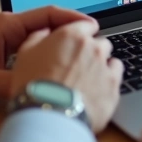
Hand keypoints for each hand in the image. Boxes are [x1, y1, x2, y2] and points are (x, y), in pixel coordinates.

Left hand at [0, 6, 93, 104]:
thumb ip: (13, 83)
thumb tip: (40, 91)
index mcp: (7, 25)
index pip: (49, 14)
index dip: (74, 19)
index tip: (94, 27)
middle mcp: (9, 26)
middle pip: (50, 22)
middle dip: (73, 31)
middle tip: (95, 44)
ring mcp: (7, 36)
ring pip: (43, 35)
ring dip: (61, 42)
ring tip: (83, 54)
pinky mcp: (4, 47)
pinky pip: (33, 45)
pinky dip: (48, 51)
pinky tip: (58, 63)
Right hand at [9, 19, 123, 132]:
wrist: (49, 116)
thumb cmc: (35, 86)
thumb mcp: (25, 55)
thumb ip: (37, 38)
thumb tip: (44, 32)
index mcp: (72, 35)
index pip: (86, 24)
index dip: (82, 33)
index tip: (78, 42)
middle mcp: (92, 47)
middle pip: (100, 42)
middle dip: (91, 52)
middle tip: (77, 67)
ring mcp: (105, 67)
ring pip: (110, 59)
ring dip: (102, 66)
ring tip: (88, 81)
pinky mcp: (113, 87)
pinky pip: (117, 77)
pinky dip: (109, 81)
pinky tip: (98, 89)